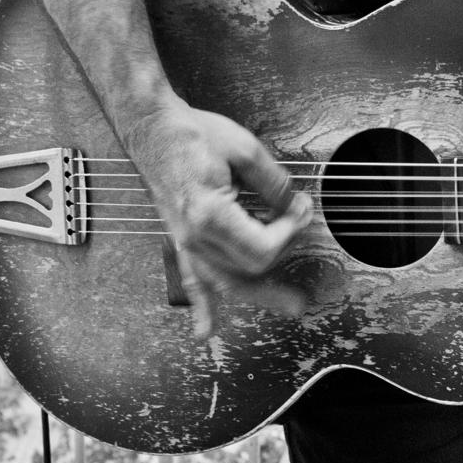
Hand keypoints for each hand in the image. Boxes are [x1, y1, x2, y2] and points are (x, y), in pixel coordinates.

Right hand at [125, 102, 312, 337]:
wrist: (153, 130)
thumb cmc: (190, 135)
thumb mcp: (245, 150)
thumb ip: (275, 184)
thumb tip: (295, 207)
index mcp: (208, 214)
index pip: (263, 245)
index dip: (291, 231)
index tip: (301, 210)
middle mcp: (195, 235)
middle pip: (251, 267)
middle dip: (285, 253)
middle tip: (309, 241)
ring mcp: (186, 242)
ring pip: (227, 283)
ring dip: (261, 296)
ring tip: (291, 306)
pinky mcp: (183, 240)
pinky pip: (192, 280)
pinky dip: (202, 307)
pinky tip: (206, 331)